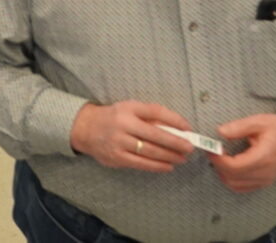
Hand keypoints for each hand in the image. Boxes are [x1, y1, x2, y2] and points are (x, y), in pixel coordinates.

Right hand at [70, 100, 192, 172]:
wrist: (86, 128)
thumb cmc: (114, 118)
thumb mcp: (129, 109)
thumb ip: (150, 116)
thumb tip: (176, 128)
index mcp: (128, 108)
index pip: (155, 112)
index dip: (174, 120)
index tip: (188, 128)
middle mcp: (123, 124)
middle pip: (155, 134)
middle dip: (176, 142)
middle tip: (190, 147)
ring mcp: (119, 142)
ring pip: (150, 151)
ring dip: (170, 156)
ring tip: (182, 158)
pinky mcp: (117, 157)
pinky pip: (141, 164)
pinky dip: (157, 166)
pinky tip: (168, 166)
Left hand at [211, 113, 275, 192]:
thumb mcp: (259, 121)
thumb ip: (238, 127)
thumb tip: (220, 131)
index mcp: (263, 158)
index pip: (234, 167)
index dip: (218, 160)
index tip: (210, 148)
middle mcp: (265, 173)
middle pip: (233, 178)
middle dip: (218, 166)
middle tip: (213, 151)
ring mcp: (266, 180)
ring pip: (237, 186)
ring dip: (224, 174)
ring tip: (221, 157)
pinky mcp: (266, 181)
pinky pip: (244, 187)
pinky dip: (233, 180)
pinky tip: (230, 166)